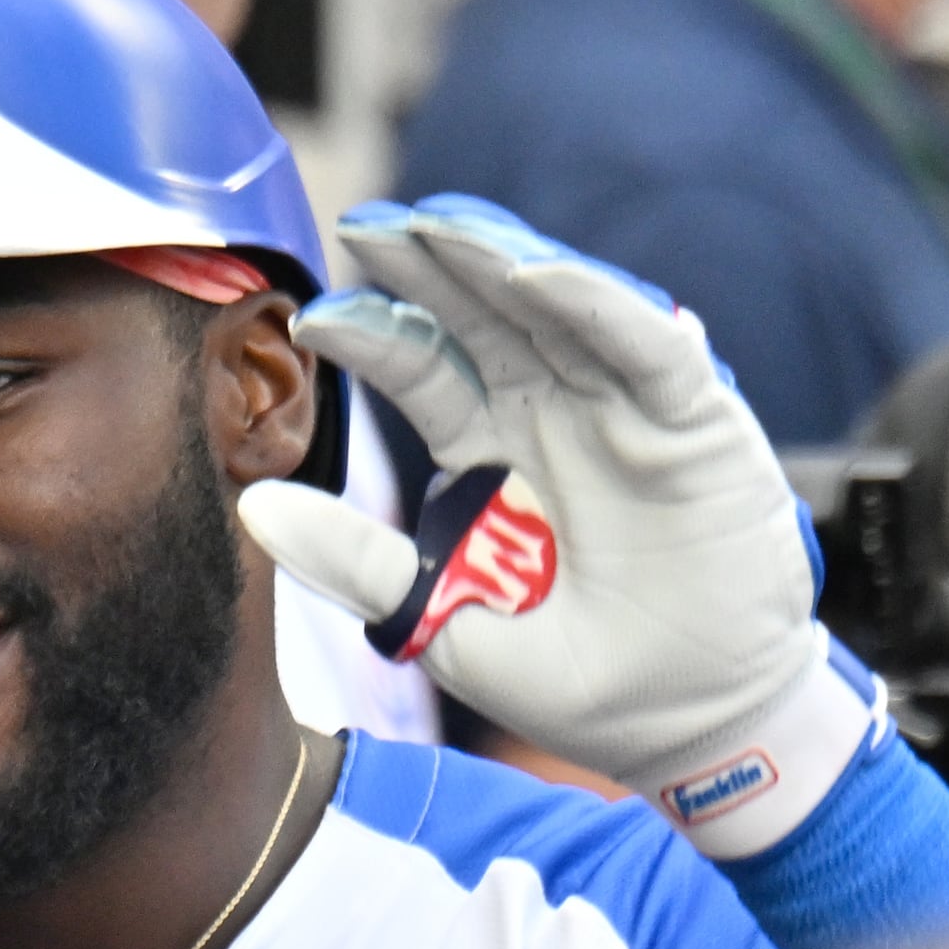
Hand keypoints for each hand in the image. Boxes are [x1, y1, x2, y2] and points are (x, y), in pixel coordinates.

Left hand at [238, 196, 877, 856]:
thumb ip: (357, 563)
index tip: (310, 320)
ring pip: (558, 306)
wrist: (689, 725)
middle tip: (369, 224)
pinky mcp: (696, 420)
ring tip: (442, 227)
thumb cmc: (572, 675)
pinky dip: (602, 308)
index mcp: (484, 447)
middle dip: (427, 263)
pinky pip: (648, 347)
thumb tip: (252, 507)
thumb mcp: (443, 619)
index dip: (371, 331)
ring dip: (503, 261)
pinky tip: (543, 277)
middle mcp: (549, 409)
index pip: (418, 364)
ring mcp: (623, 406)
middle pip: (480, 312)